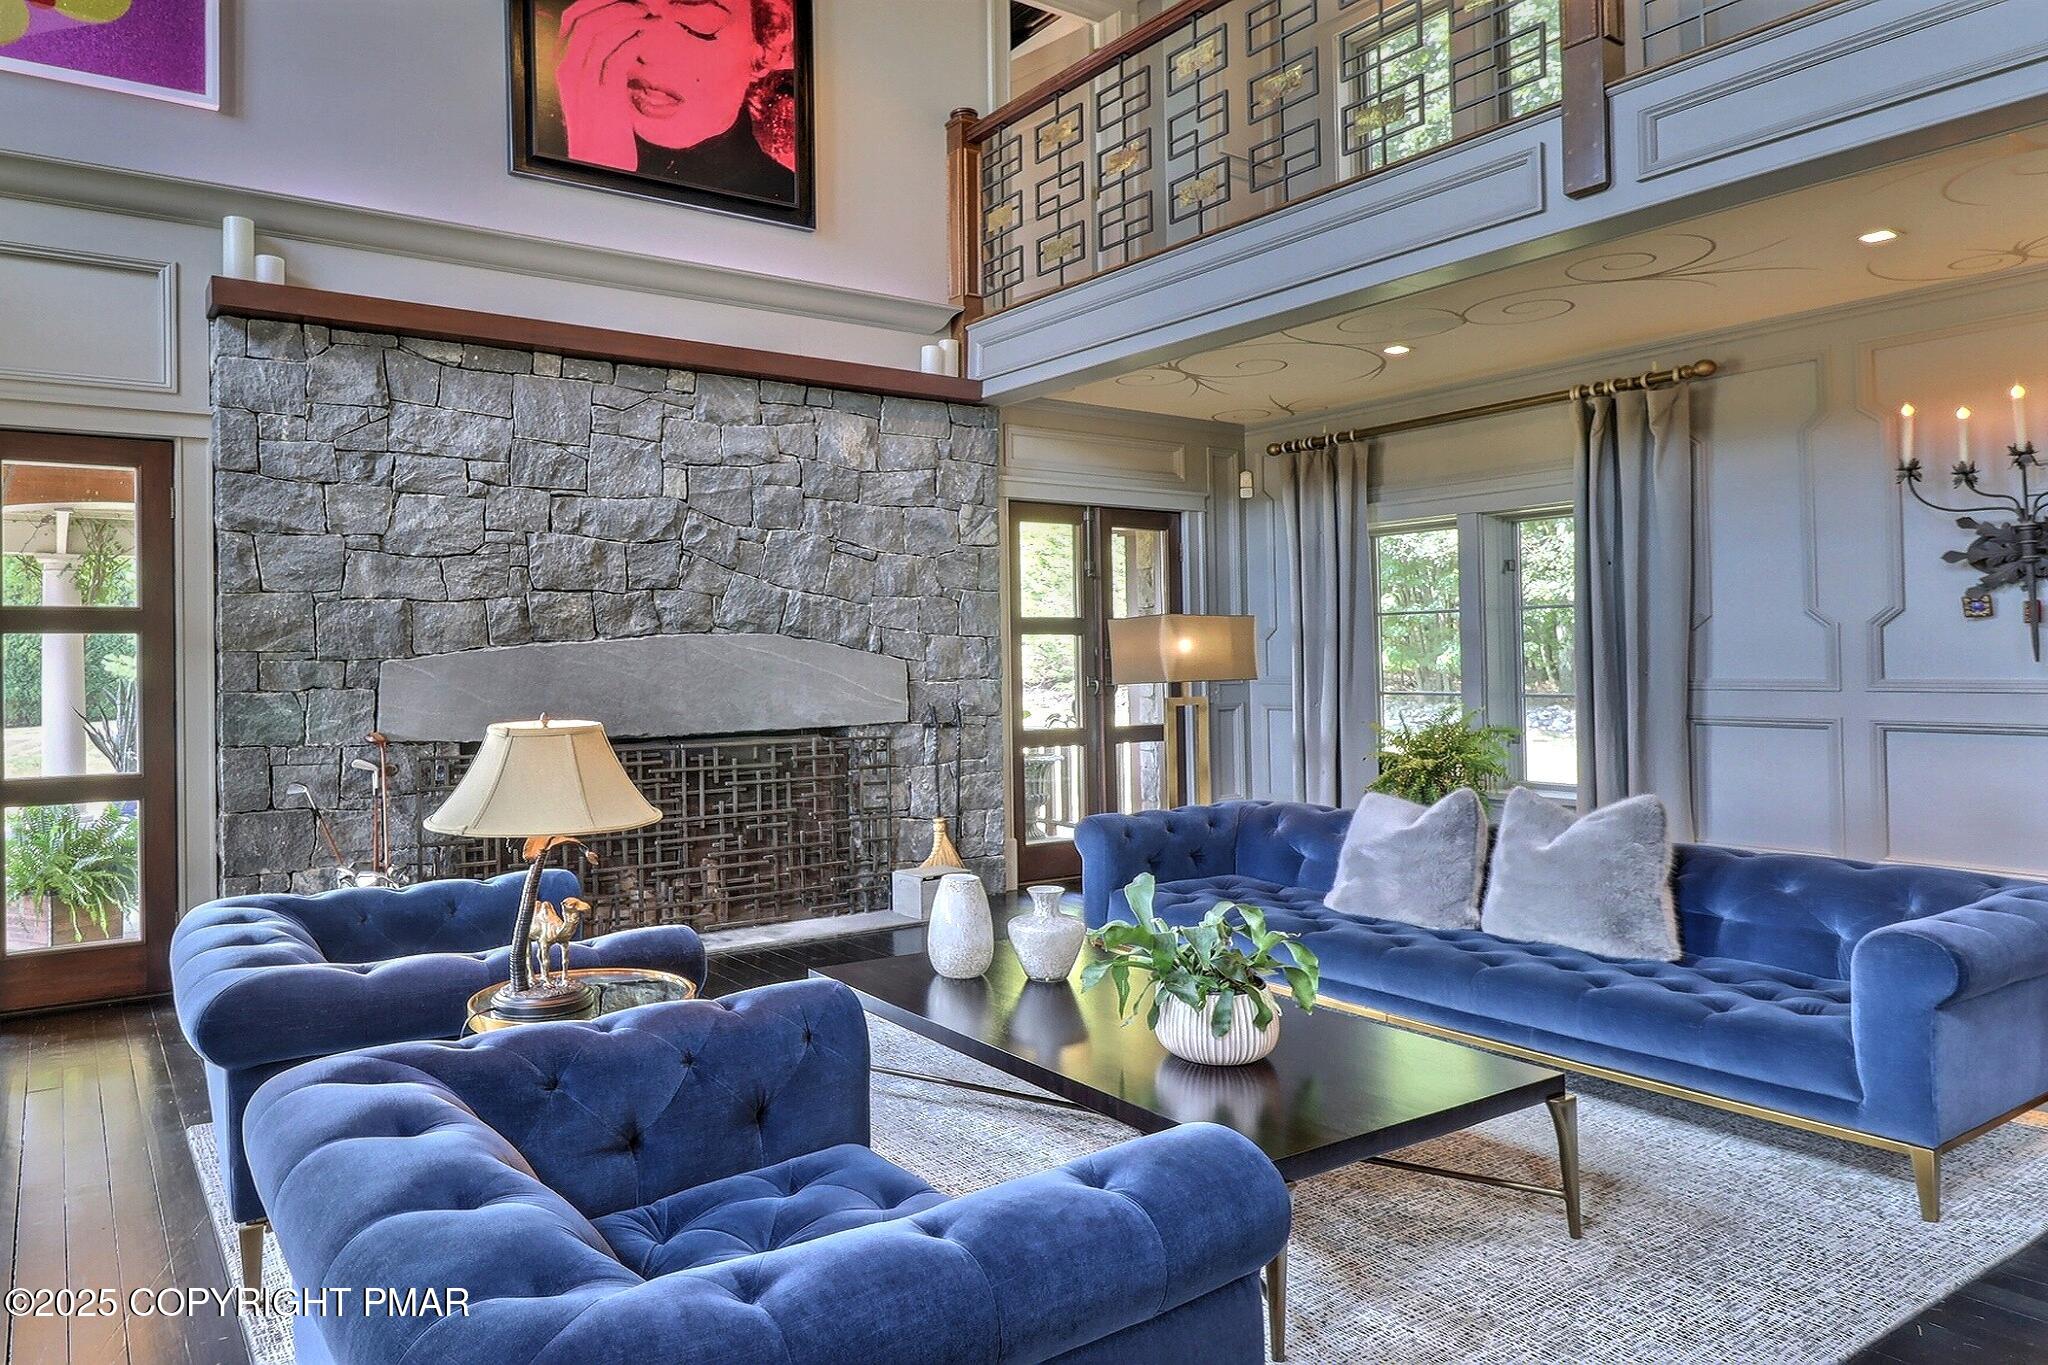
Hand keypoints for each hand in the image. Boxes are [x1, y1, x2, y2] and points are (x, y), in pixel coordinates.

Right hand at [556, 0, 645, 170]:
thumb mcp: (595, 92)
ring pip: (602, 34)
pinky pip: (618, 56)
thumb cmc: (602, 132)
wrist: (600, 164)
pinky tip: (648, 35)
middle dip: (616, 7)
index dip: (598, 5)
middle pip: (587, 21)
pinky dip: (635, 40)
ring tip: (649, 16)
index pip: (573, 20)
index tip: (623, 2)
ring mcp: (585, 83)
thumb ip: (598, 66)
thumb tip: (617, 39)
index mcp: (564, 68)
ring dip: (629, 19)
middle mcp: (569, 72)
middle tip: (641, 4)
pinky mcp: (605, 96)